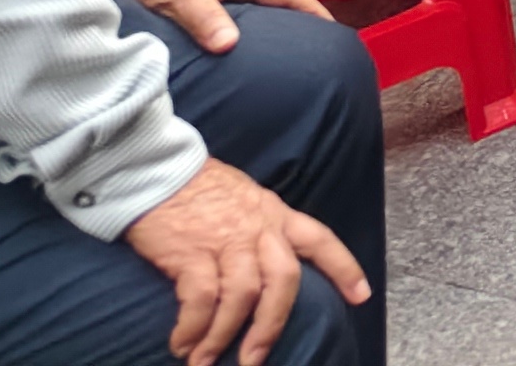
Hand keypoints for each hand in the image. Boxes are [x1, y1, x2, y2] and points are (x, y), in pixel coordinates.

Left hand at [112, 0, 331, 53]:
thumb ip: (205, 17)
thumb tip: (230, 45)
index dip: (312, 11)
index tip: (334, 30)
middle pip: (273, 6)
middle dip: (296, 25)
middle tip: (313, 53)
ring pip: (251, 15)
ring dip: (267, 32)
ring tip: (280, 60)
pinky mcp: (197, 1)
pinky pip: (228, 21)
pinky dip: (240, 36)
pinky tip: (236, 54)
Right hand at [122, 155, 370, 365]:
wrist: (156, 169)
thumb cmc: (197, 187)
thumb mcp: (244, 197)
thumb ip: (259, 227)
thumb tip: (261, 266)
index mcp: (274, 213)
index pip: (319, 239)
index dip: (343, 268)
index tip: (360, 296)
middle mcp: (257, 228)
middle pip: (283, 281)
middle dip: (272, 326)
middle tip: (255, 359)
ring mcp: (225, 240)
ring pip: (243, 296)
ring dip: (224, 337)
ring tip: (204, 362)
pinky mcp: (190, 253)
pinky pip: (201, 300)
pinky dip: (193, 328)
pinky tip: (182, 343)